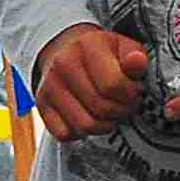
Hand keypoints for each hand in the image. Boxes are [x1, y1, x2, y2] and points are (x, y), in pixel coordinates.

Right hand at [32, 27, 152, 141]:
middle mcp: (63, 65)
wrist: (66, 50)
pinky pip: (64, 134)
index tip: (134, 93)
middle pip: (101, 108)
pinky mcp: (42, 105)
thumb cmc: (101, 52)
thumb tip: (137, 62)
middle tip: (125, 105)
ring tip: (110, 113)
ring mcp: (50, 86)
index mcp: (87, 46)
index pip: (113, 84)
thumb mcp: (123, 47)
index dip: (131, 95)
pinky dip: (81, 133)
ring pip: (84, 126)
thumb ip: (134, 57)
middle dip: (121, 112)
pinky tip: (89, 117)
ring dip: (104, 126)